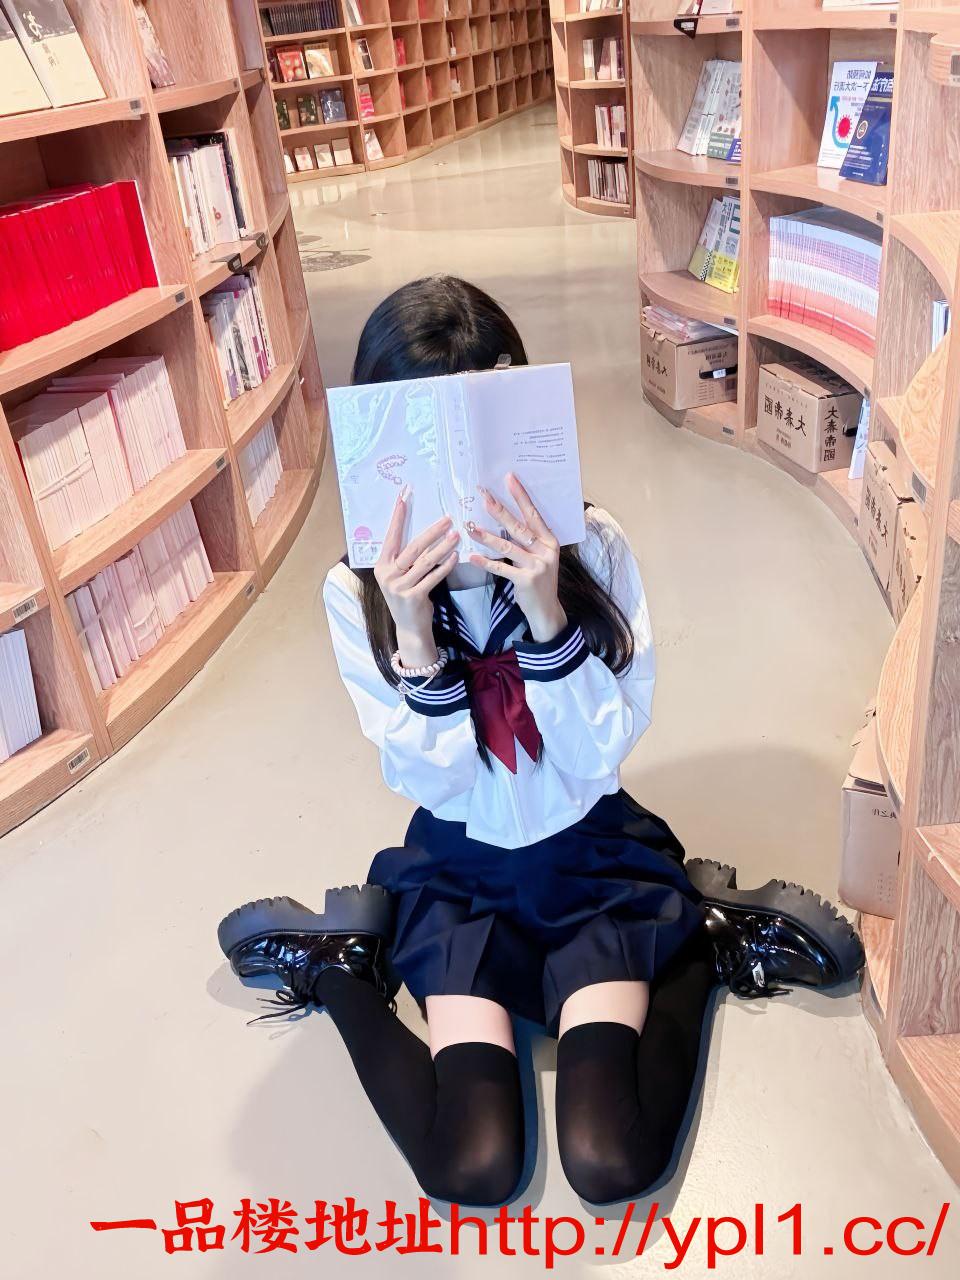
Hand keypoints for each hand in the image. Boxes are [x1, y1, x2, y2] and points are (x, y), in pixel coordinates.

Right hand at [376, 489, 458, 667]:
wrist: (410, 629)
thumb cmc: (408, 597)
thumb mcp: (401, 576)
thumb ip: (406, 559)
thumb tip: (426, 533)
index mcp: (382, 565)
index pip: (391, 536)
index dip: (398, 516)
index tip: (404, 496)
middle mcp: (387, 575)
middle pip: (412, 547)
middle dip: (432, 531)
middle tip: (448, 519)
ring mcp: (399, 587)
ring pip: (425, 561)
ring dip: (443, 546)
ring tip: (457, 535)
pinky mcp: (414, 597)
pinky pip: (433, 577)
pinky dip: (445, 566)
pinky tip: (455, 556)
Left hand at [467, 473, 566, 642]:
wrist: (547, 610)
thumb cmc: (539, 580)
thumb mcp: (539, 557)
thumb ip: (528, 541)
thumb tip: (506, 520)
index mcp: (550, 540)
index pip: (533, 514)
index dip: (520, 496)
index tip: (509, 479)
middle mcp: (546, 550)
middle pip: (518, 526)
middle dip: (499, 510)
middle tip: (483, 496)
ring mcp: (537, 566)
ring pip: (508, 546)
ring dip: (487, 536)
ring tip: (470, 526)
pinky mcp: (526, 580)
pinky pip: (502, 568)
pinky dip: (486, 562)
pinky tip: (472, 556)